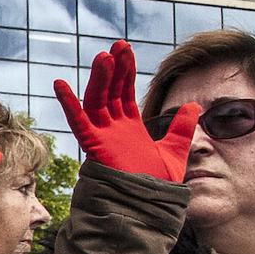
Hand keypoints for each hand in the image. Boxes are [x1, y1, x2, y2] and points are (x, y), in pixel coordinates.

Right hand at [53, 41, 198, 181]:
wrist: (147, 208)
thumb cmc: (157, 186)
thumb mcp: (176, 151)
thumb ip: (182, 128)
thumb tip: (193, 105)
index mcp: (129, 128)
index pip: (125, 92)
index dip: (125, 70)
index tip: (125, 49)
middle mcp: (113, 129)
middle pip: (111, 91)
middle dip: (114, 68)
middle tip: (117, 45)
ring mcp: (102, 136)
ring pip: (96, 100)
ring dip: (99, 79)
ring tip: (103, 56)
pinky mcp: (94, 146)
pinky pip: (78, 122)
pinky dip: (69, 103)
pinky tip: (61, 84)